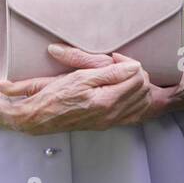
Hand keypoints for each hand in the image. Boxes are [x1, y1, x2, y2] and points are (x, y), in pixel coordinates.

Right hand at [0, 45, 156, 133]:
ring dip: (137, 86)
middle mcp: (112, 113)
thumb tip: (133, 67)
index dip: (129, 63)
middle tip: (119, 65)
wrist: (41, 117)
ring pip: (142, 101)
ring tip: (121, 76)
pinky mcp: (107, 124)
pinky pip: (134, 114)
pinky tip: (126, 92)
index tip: (115, 58)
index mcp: (107, 100)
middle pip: (143, 89)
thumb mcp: (81, 77)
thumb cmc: (55, 97)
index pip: (137, 78)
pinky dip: (136, 100)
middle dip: (136, 73)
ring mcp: (111, 120)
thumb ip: (110, 73)